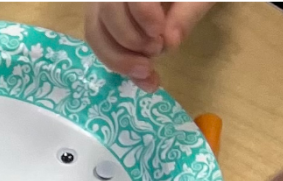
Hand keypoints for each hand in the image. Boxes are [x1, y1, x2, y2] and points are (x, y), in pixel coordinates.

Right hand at [82, 1, 215, 90]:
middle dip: (129, 39)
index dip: (143, 14)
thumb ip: (187, 13)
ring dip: (117, 57)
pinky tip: (136, 71)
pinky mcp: (98, 18)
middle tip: (156, 51)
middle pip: (106, 12)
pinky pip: (97, 41)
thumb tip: (169, 43)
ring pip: (95, 31)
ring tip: (145, 69)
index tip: (160, 35)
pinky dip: (115, 60)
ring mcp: (99, 3)